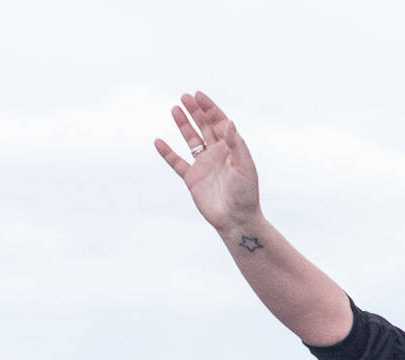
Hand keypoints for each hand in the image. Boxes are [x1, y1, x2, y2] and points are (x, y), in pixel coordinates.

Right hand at [153, 92, 260, 231]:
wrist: (236, 219)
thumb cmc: (246, 193)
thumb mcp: (244, 167)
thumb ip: (236, 145)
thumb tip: (229, 122)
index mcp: (232, 148)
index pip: (220, 122)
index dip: (210, 108)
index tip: (198, 95)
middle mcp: (217, 153)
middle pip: (205, 127)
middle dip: (195, 111)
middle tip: (184, 97)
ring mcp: (204, 165)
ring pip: (191, 140)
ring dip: (183, 125)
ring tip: (174, 108)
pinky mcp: (192, 178)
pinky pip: (177, 162)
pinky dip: (167, 152)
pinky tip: (158, 141)